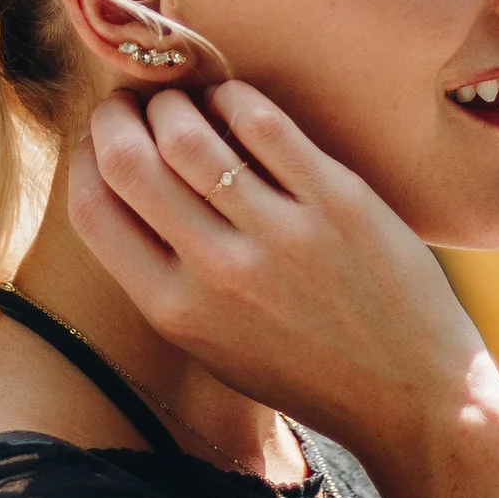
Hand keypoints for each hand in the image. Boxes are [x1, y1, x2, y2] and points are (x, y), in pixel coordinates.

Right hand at [68, 81, 494, 469]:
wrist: (413, 398)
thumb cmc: (308, 371)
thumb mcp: (215, 346)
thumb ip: (166, 280)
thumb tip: (126, 188)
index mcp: (175, 312)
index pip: (92, 210)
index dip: (84, 159)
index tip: (98, 141)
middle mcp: (218, 273)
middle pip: (128, 161)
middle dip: (117, 116)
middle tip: (131, 102)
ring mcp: (279, 234)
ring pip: (190, 134)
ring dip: (175, 102)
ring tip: (184, 100)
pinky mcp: (337, 201)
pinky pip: (264, 124)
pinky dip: (236, 99)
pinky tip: (236, 103)